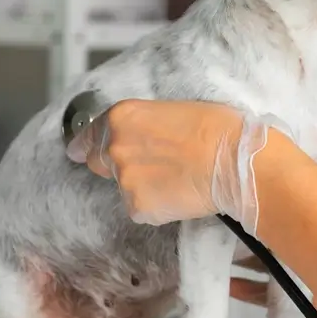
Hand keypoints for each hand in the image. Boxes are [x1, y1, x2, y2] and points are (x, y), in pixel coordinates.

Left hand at [64, 98, 282, 233]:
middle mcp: (115, 147)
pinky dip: (157, 205)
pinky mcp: (138, 207)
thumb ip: (147, 123)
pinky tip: (181, 195)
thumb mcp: (175, 109)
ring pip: (126, 187)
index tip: (79, 151)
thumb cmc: (219, 129)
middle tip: (148, 166)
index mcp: (123, 117)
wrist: (237, 161)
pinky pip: (141, 208)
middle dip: (116, 165)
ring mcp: (125, 180)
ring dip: (144, 186)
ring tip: (179, 180)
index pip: (89, 134)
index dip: (84, 144)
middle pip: (99, 162)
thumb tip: (144, 135)